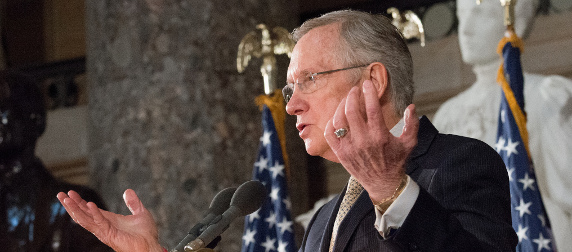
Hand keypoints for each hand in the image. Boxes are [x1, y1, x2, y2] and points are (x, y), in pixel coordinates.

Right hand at [57, 189, 162, 251]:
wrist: (151, 246)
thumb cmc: (146, 234)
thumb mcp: (140, 213)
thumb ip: (133, 203)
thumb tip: (127, 191)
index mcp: (108, 220)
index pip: (89, 210)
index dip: (79, 202)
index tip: (70, 193)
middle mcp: (103, 226)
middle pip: (82, 215)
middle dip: (71, 205)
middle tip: (60, 194)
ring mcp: (105, 231)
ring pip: (85, 220)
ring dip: (75, 209)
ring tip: (66, 199)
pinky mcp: (109, 235)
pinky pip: (99, 222)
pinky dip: (94, 213)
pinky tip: (89, 204)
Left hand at [324, 80, 418, 201]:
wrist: (383, 184)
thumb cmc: (396, 161)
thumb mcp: (409, 143)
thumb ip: (412, 124)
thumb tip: (411, 106)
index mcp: (379, 136)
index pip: (372, 109)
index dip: (369, 93)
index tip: (367, 83)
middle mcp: (363, 141)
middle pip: (352, 111)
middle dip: (352, 95)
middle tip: (354, 89)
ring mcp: (349, 148)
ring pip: (339, 120)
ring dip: (341, 106)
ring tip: (346, 100)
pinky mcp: (340, 153)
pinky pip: (330, 133)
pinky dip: (331, 122)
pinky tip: (337, 116)